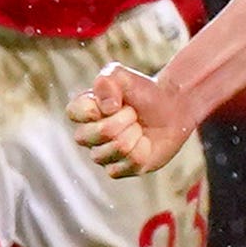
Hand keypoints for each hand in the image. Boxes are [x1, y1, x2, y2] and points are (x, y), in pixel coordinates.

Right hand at [70, 62, 199, 178]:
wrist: (170, 109)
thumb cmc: (142, 92)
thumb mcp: (122, 75)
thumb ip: (106, 81)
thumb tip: (107, 108)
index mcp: (82, 111)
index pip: (75, 113)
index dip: (99, 106)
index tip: (115, 101)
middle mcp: (87, 136)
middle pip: (103, 132)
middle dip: (126, 118)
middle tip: (132, 113)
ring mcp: (101, 155)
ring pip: (119, 147)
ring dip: (136, 132)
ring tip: (138, 126)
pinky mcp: (118, 170)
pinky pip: (131, 162)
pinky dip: (144, 149)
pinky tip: (144, 143)